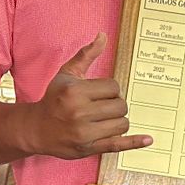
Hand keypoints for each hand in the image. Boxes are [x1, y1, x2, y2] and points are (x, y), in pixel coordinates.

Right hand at [22, 34, 151, 159]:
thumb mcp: (66, 74)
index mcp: (75, 92)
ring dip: (118, 120)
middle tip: (102, 107)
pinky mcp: (88, 148)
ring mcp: (84, 133)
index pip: (113, 87)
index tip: (99, 93)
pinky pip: (117, 145)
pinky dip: (134, 142)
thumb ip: (86, 55)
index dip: (110, 90)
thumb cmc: (53, 99)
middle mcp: (79, 112)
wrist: (36, 128)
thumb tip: (103, 36)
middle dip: (116, 105)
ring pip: (122, 124)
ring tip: (105, 119)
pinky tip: (148, 139)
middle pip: (120, 106)